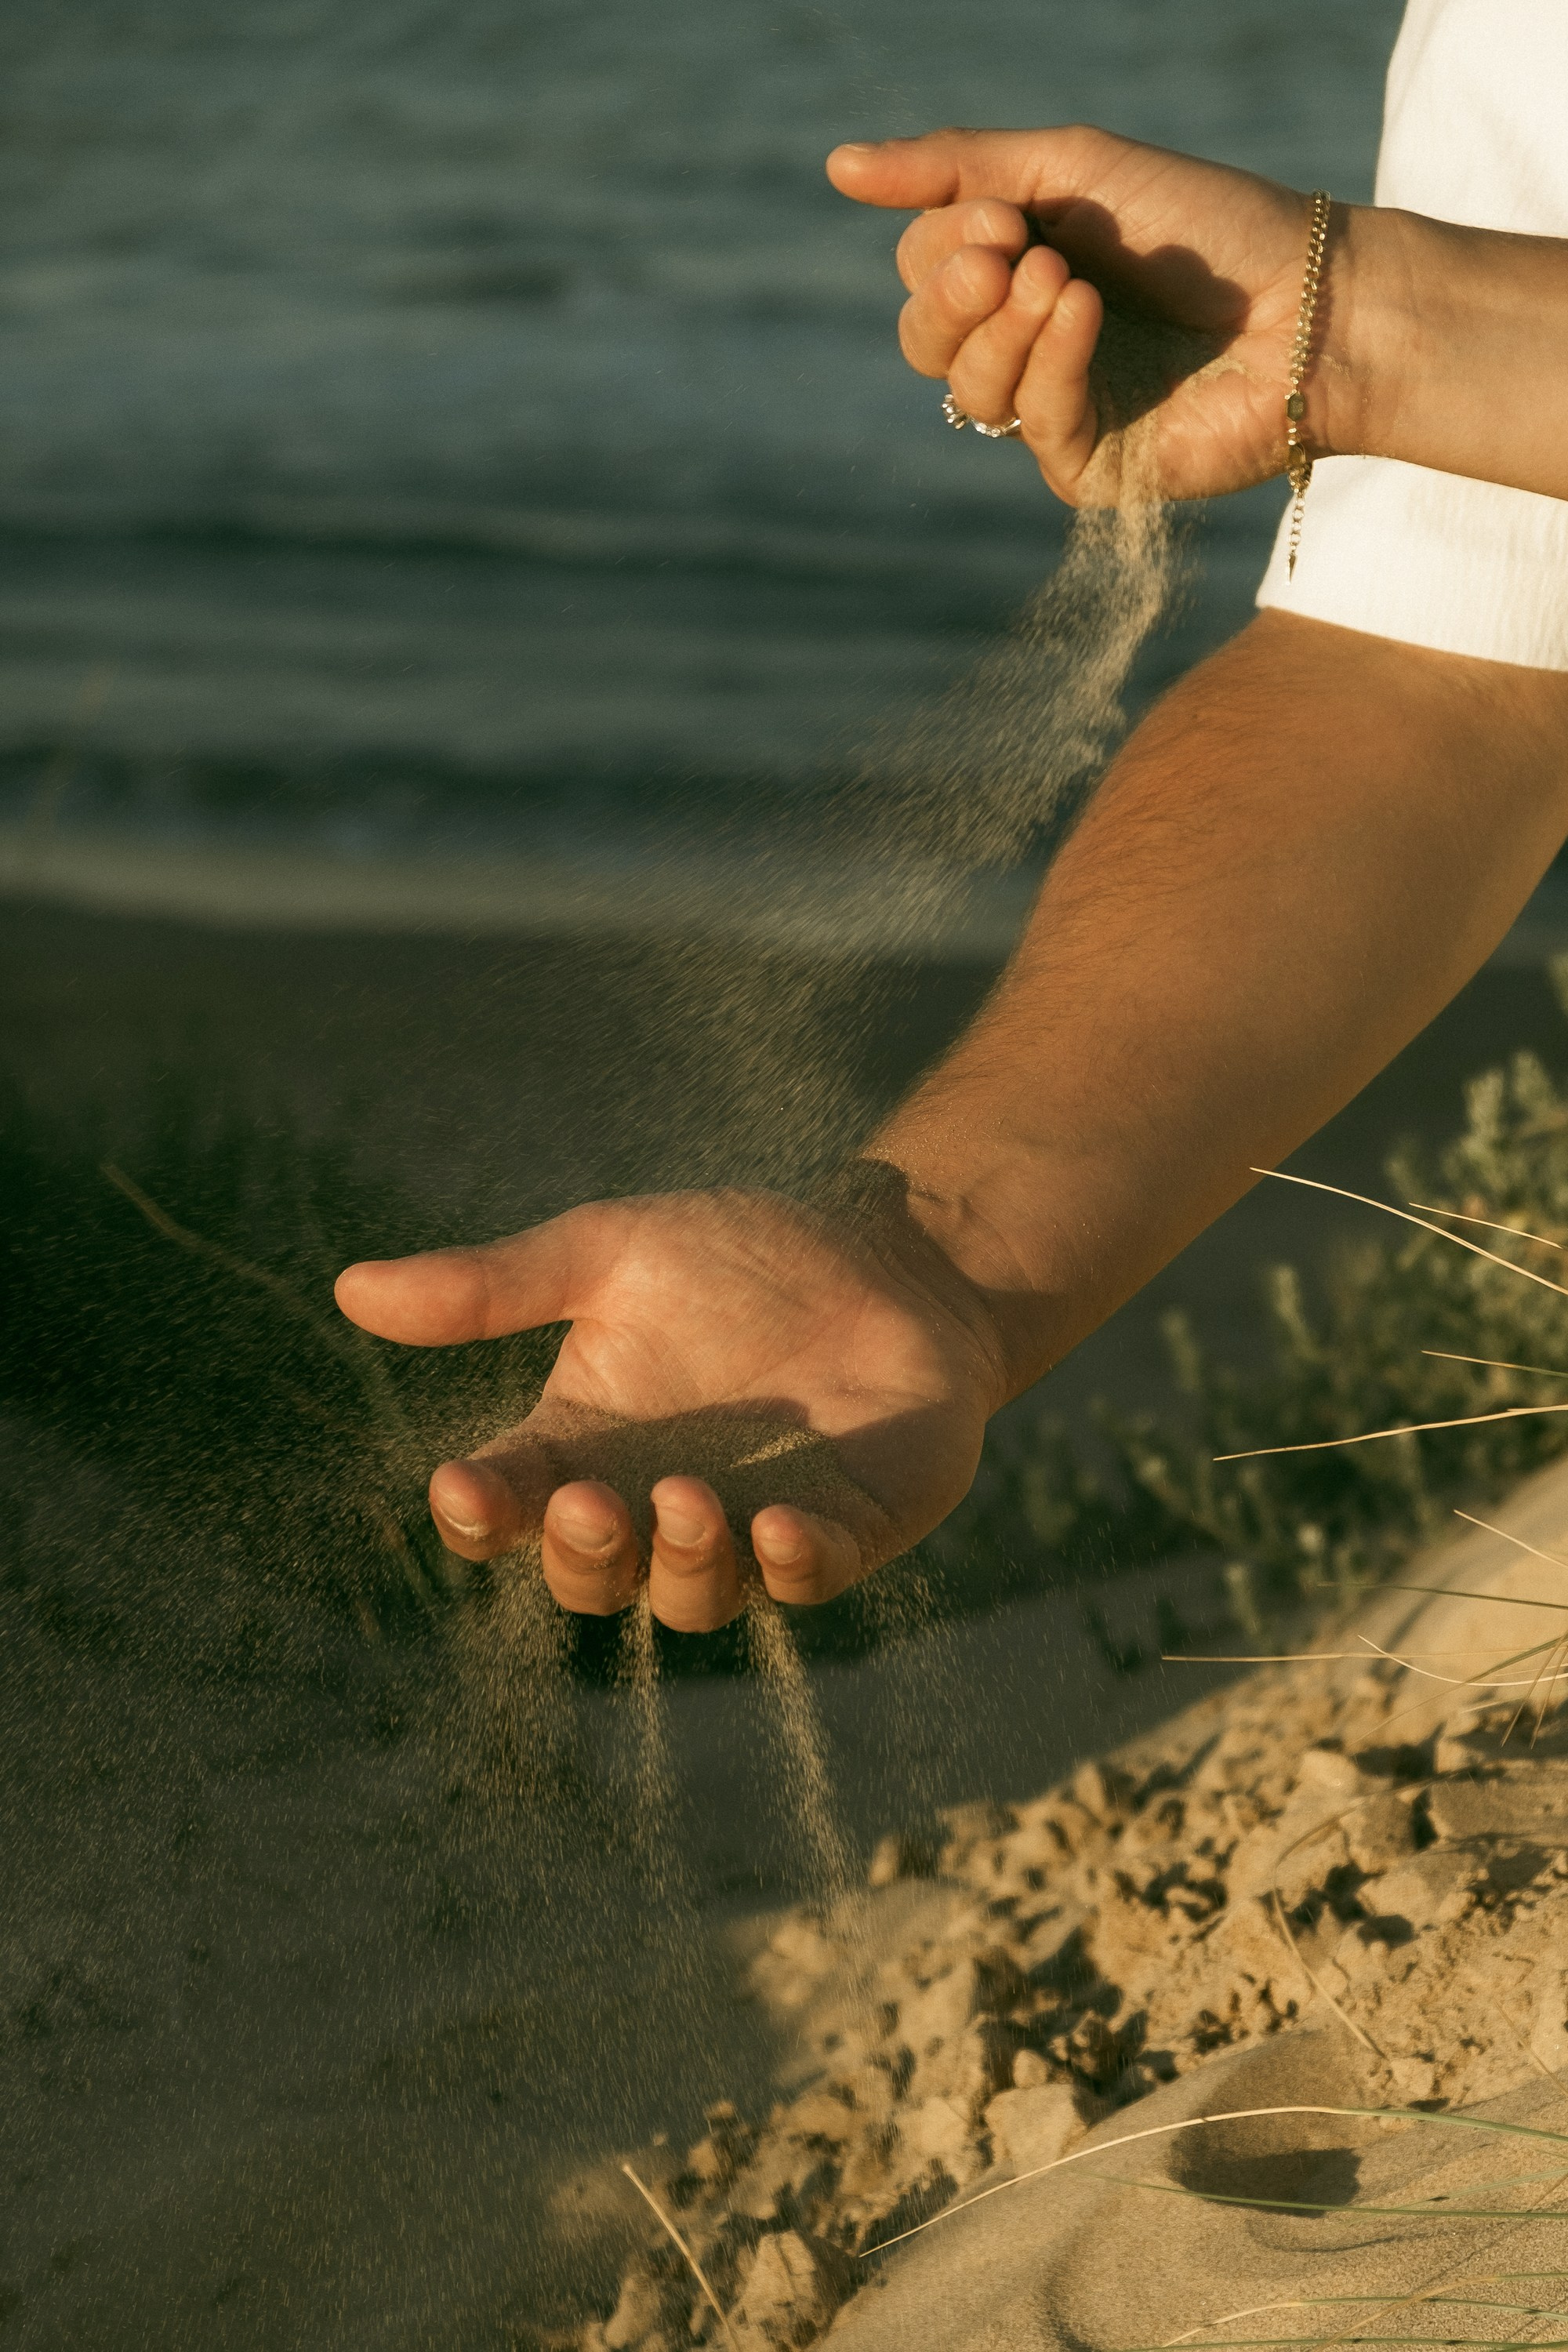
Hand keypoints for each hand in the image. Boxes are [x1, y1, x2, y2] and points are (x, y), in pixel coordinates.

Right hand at [334, 1179, 1007, 1631]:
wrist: (886, 1255)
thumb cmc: (740, 1255)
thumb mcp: (609, 1252)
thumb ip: (494, 1284)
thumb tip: (349, 1288)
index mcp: (584, 1445)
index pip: (507, 1506)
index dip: (480, 1511)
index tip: (463, 1486)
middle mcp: (654, 1505)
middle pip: (591, 1576)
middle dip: (582, 1553)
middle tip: (593, 1502)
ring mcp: (748, 1531)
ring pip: (693, 1597)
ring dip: (681, 1562)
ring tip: (687, 1500)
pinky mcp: (842, 1535)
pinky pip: (806, 1580)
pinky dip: (790, 1565)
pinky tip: (780, 1527)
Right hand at [828, 127, 1353, 503]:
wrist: (1310, 302)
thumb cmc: (1204, 225)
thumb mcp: (1071, 170)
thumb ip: (956, 168)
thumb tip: (836, 166)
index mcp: (1020, 271)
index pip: (926, 268)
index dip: (944, 243)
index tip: (1002, 214)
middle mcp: (1029, 346)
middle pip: (924, 338)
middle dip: (952, 292)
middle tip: (1009, 250)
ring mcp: (1055, 414)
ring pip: (965, 388)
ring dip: (1004, 327)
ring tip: (1064, 280)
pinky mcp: (1089, 468)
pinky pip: (1030, 423)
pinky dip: (1049, 362)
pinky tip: (1086, 317)